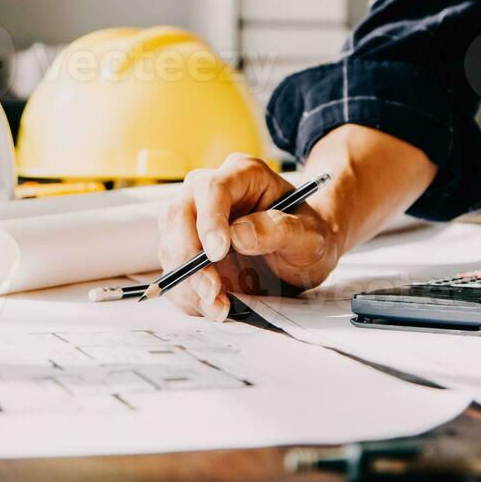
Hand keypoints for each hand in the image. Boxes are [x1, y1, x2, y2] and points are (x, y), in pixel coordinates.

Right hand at [156, 154, 339, 319]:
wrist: (305, 254)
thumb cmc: (309, 236)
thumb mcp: (309, 235)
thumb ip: (279, 230)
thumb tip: (238, 235)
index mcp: (243, 174)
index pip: (212, 189)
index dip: (209, 221)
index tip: (217, 253)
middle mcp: (210, 192)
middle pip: (179, 215)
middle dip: (189, 257)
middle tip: (212, 289)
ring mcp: (195, 222)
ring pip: (170, 246)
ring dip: (189, 282)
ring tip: (220, 307)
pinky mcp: (190, 253)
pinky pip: (176, 274)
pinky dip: (189, 296)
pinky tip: (215, 307)